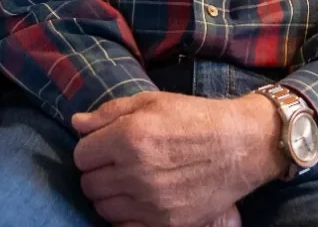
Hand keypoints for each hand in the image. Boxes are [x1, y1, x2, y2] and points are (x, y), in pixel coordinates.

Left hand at [71, 90, 280, 225]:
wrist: (241, 146)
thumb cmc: (195, 118)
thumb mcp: (152, 102)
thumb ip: (109, 113)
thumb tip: (76, 124)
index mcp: (130, 138)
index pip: (81, 155)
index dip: (91, 149)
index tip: (105, 146)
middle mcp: (136, 173)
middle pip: (88, 184)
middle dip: (98, 172)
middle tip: (117, 164)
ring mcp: (151, 203)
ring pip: (103, 209)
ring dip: (110, 196)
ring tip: (129, 182)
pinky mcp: (166, 224)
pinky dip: (125, 217)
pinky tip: (140, 201)